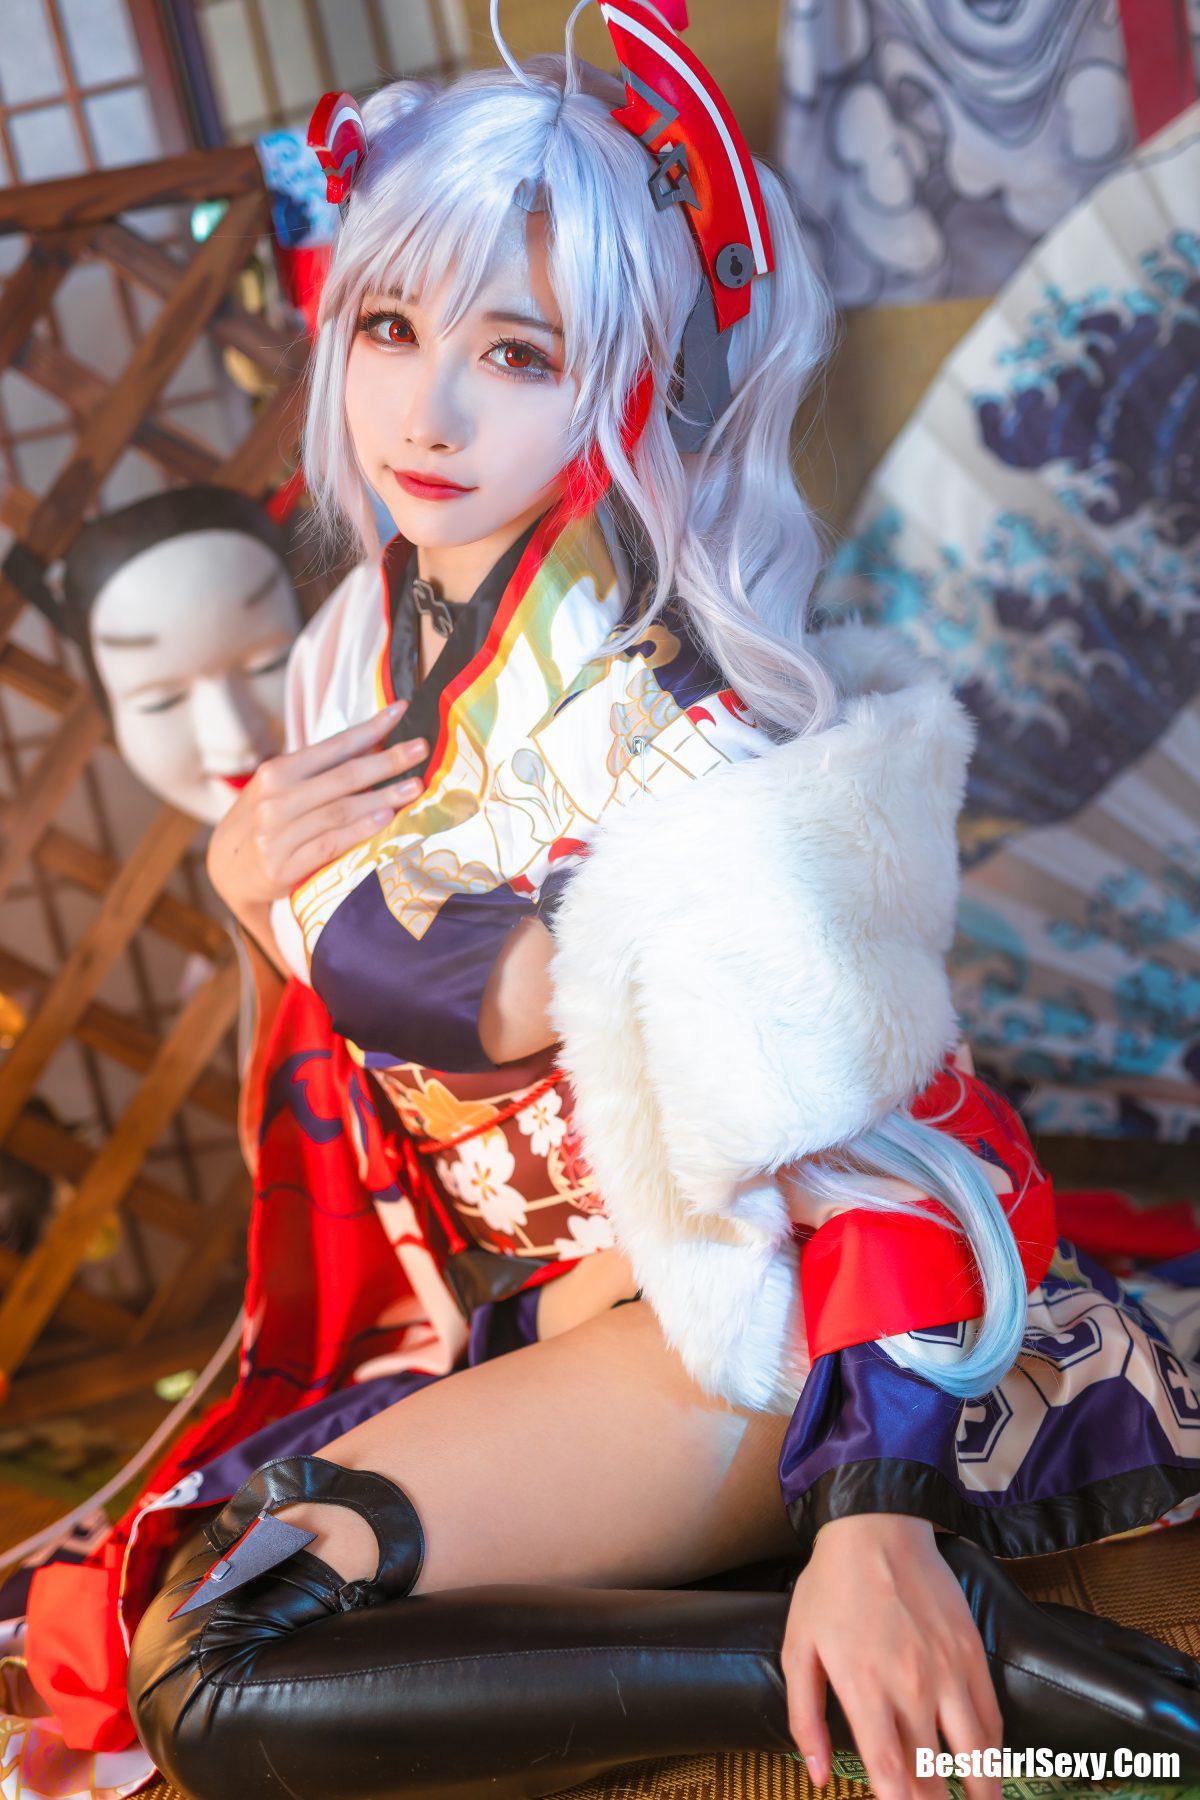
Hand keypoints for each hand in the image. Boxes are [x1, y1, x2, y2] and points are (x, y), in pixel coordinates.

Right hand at [207, 700, 426, 927]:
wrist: (225, 870)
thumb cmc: (264, 821)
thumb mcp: (279, 788)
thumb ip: (319, 771)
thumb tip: (375, 745)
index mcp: (276, 772)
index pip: (333, 746)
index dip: (370, 728)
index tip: (403, 711)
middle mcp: (274, 800)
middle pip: (343, 776)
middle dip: (387, 761)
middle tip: (422, 749)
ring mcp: (276, 834)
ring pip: (340, 810)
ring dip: (382, 797)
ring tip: (415, 787)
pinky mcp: (281, 867)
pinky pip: (329, 844)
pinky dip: (360, 830)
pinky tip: (386, 820)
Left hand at [782, 1514, 1002, 1799]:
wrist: (877, 1528)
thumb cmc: (830, 1589)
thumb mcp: (798, 1648)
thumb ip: (805, 1719)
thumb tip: (818, 1776)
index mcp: (864, 1689)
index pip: (889, 1774)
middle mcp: (910, 1687)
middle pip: (932, 1774)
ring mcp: (947, 1671)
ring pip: (975, 1754)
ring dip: (980, 1791)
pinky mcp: (971, 1654)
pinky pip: (990, 1717)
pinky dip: (992, 1750)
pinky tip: (987, 1765)